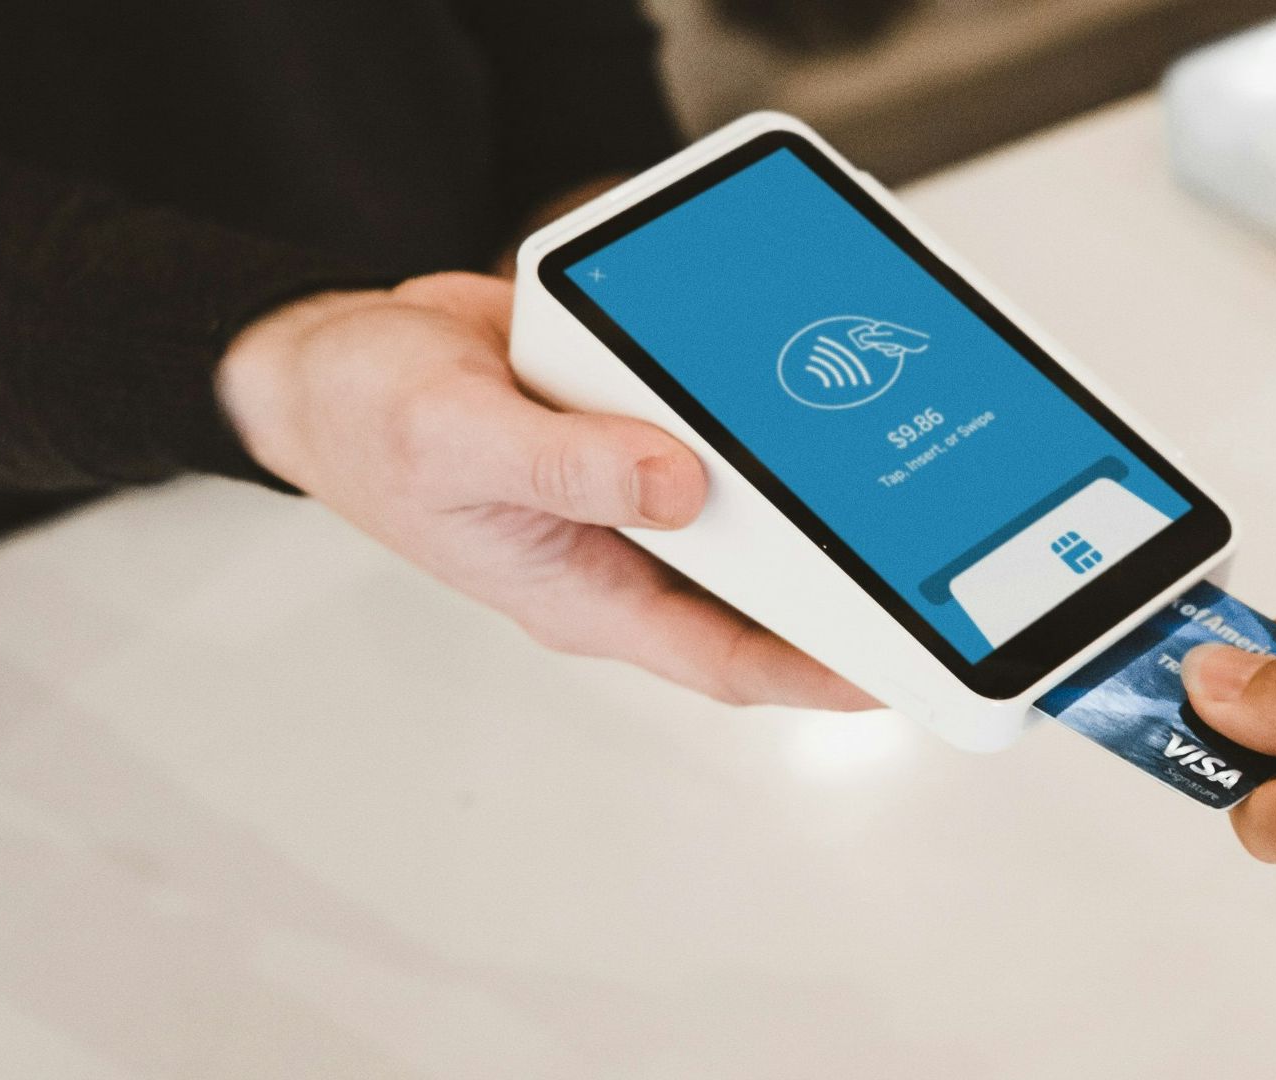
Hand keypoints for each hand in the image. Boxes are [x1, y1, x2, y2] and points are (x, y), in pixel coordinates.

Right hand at [217, 272, 874, 709]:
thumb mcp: (454, 440)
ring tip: (904, 469)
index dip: (817, 675)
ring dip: (817, 492)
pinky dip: (765, 413)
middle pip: (763, 588)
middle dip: (849, 584)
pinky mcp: (644, 424)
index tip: (902, 672)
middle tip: (940, 561)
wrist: (335, 355)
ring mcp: (639, 488)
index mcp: (586, 590)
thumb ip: (566, 463)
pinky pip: (722, 430)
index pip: (727, 657)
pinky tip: (812, 381)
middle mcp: (626, 549)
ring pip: (753, 507)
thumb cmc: (368, 421)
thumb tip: (681, 485)